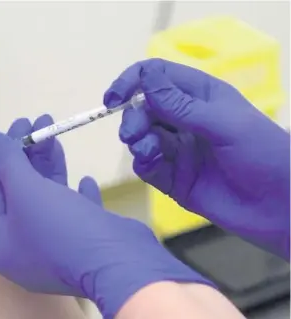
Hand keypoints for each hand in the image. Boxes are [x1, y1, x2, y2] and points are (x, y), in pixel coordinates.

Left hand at [0, 116, 211, 318]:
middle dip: (30, 155)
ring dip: (52, 166)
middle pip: (23, 194)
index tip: (17, 127)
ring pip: (50, 199)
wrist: (117, 262)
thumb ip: (6, 162)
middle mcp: (27, 250)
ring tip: (55, 134)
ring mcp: (58, 249)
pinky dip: (78, 196)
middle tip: (38, 122)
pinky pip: (76, 215)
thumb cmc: (60, 227)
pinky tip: (86, 180)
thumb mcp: (25, 190)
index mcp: (3, 245)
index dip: (4, 157)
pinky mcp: (86, 245)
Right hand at [104, 58, 289, 258]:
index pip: (157, 77)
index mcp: (200, 97)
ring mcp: (179, 149)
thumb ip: (181, 105)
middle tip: (132, 134)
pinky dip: (142, 162)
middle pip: (143, 108)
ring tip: (146, 151)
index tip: (114, 97)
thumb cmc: (265, 155)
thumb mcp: (224, 124)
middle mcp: (185, 120)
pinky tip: (149, 164)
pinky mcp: (174, 178)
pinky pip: (147, 165)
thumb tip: (145, 78)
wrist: (282, 207)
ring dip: (137, 140)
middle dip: (132, 118)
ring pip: (142, 136)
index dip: (132, 82)